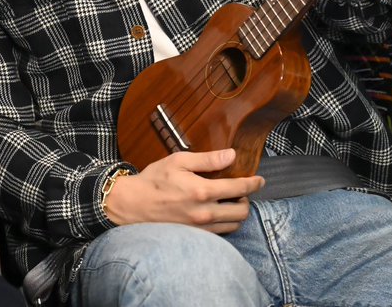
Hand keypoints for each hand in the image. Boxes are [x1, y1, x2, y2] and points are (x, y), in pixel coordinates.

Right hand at [103, 149, 264, 233]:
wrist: (132, 205)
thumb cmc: (153, 180)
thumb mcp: (178, 161)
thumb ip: (207, 159)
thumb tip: (231, 155)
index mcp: (202, 191)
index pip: (239, 189)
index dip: (254, 183)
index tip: (259, 179)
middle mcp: (204, 212)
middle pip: (242, 211)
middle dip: (246, 199)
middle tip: (240, 189)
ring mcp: (200, 227)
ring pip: (234, 224)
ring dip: (237, 212)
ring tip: (230, 201)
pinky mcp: (195, 236)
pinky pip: (221, 232)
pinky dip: (225, 222)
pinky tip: (217, 211)